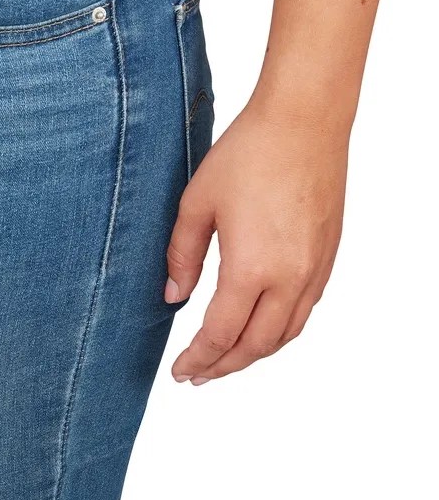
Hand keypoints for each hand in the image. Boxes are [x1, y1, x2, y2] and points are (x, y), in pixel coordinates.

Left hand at [164, 98, 347, 383]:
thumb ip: (182, 256)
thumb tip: (172, 298)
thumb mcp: (196, 204)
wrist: (303, 123)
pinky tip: (260, 327)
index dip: (199, 358)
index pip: (221, 334)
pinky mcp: (328, 257)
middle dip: (224, 366)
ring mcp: (315, 269)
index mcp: (252, 268)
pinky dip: (279, 331)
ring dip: (254, 353)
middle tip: (197, 376)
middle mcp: (290, 277)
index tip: (180, 372)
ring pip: (286, 334)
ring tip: (225, 360)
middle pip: (257, 345)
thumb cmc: (247, 155)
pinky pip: (305, 311)